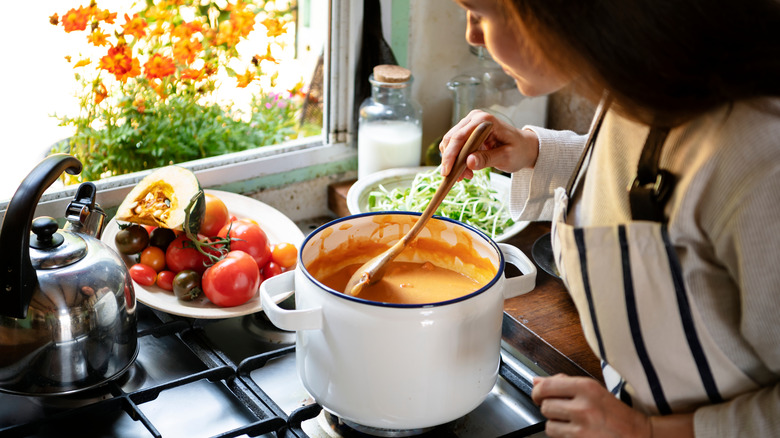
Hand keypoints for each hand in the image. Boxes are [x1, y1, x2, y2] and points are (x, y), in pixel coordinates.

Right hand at [438, 109, 538, 179]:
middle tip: (457, 178)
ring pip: (450, 143)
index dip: (451, 155)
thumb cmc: (518, 150)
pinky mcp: (467, 132)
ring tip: (466, 175)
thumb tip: (468, 162)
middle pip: (451, 139)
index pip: (460, 137)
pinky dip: (456, 160)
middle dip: (451, 161)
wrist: (524, 147)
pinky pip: (455, 146)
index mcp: (484, 120)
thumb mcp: (506, 157)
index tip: (447, 172)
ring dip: (454, 162)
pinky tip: (466, 170)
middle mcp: (474, 118)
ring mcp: (470, 124)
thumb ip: (487, 159)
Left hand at [532, 374, 651, 437]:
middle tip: (563, 410)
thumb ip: (563, 383)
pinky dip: (563, 435)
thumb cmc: (615, 413)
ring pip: (549, 425)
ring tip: (572, 422)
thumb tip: (537, 381)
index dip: (537, 391)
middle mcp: (583, 407)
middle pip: (545, 406)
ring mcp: (582, 428)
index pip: (546, 386)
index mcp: (586, 388)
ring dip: (556, 424)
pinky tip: (577, 432)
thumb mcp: (593, 390)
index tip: (538, 394)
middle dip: (550, 409)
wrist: (638, 435)